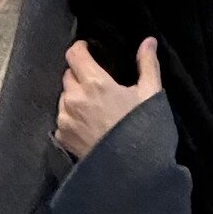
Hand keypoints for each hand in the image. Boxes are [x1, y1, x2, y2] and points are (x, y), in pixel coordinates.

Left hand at [52, 36, 161, 161]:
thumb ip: (147, 64)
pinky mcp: (63, 137)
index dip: (81, 50)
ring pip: (64, 97)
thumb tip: (148, 41)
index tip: (89, 52)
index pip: (74, 54)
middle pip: (68, 75)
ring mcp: (65, 119)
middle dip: (80, 76)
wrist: (130, 172)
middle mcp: (74, 98)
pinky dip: (71, 118)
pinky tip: (89, 126)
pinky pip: (62, 118)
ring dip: (74, 97)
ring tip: (94, 109)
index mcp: (94, 83)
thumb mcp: (150, 95)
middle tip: (98, 86)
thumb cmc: (141, 131)